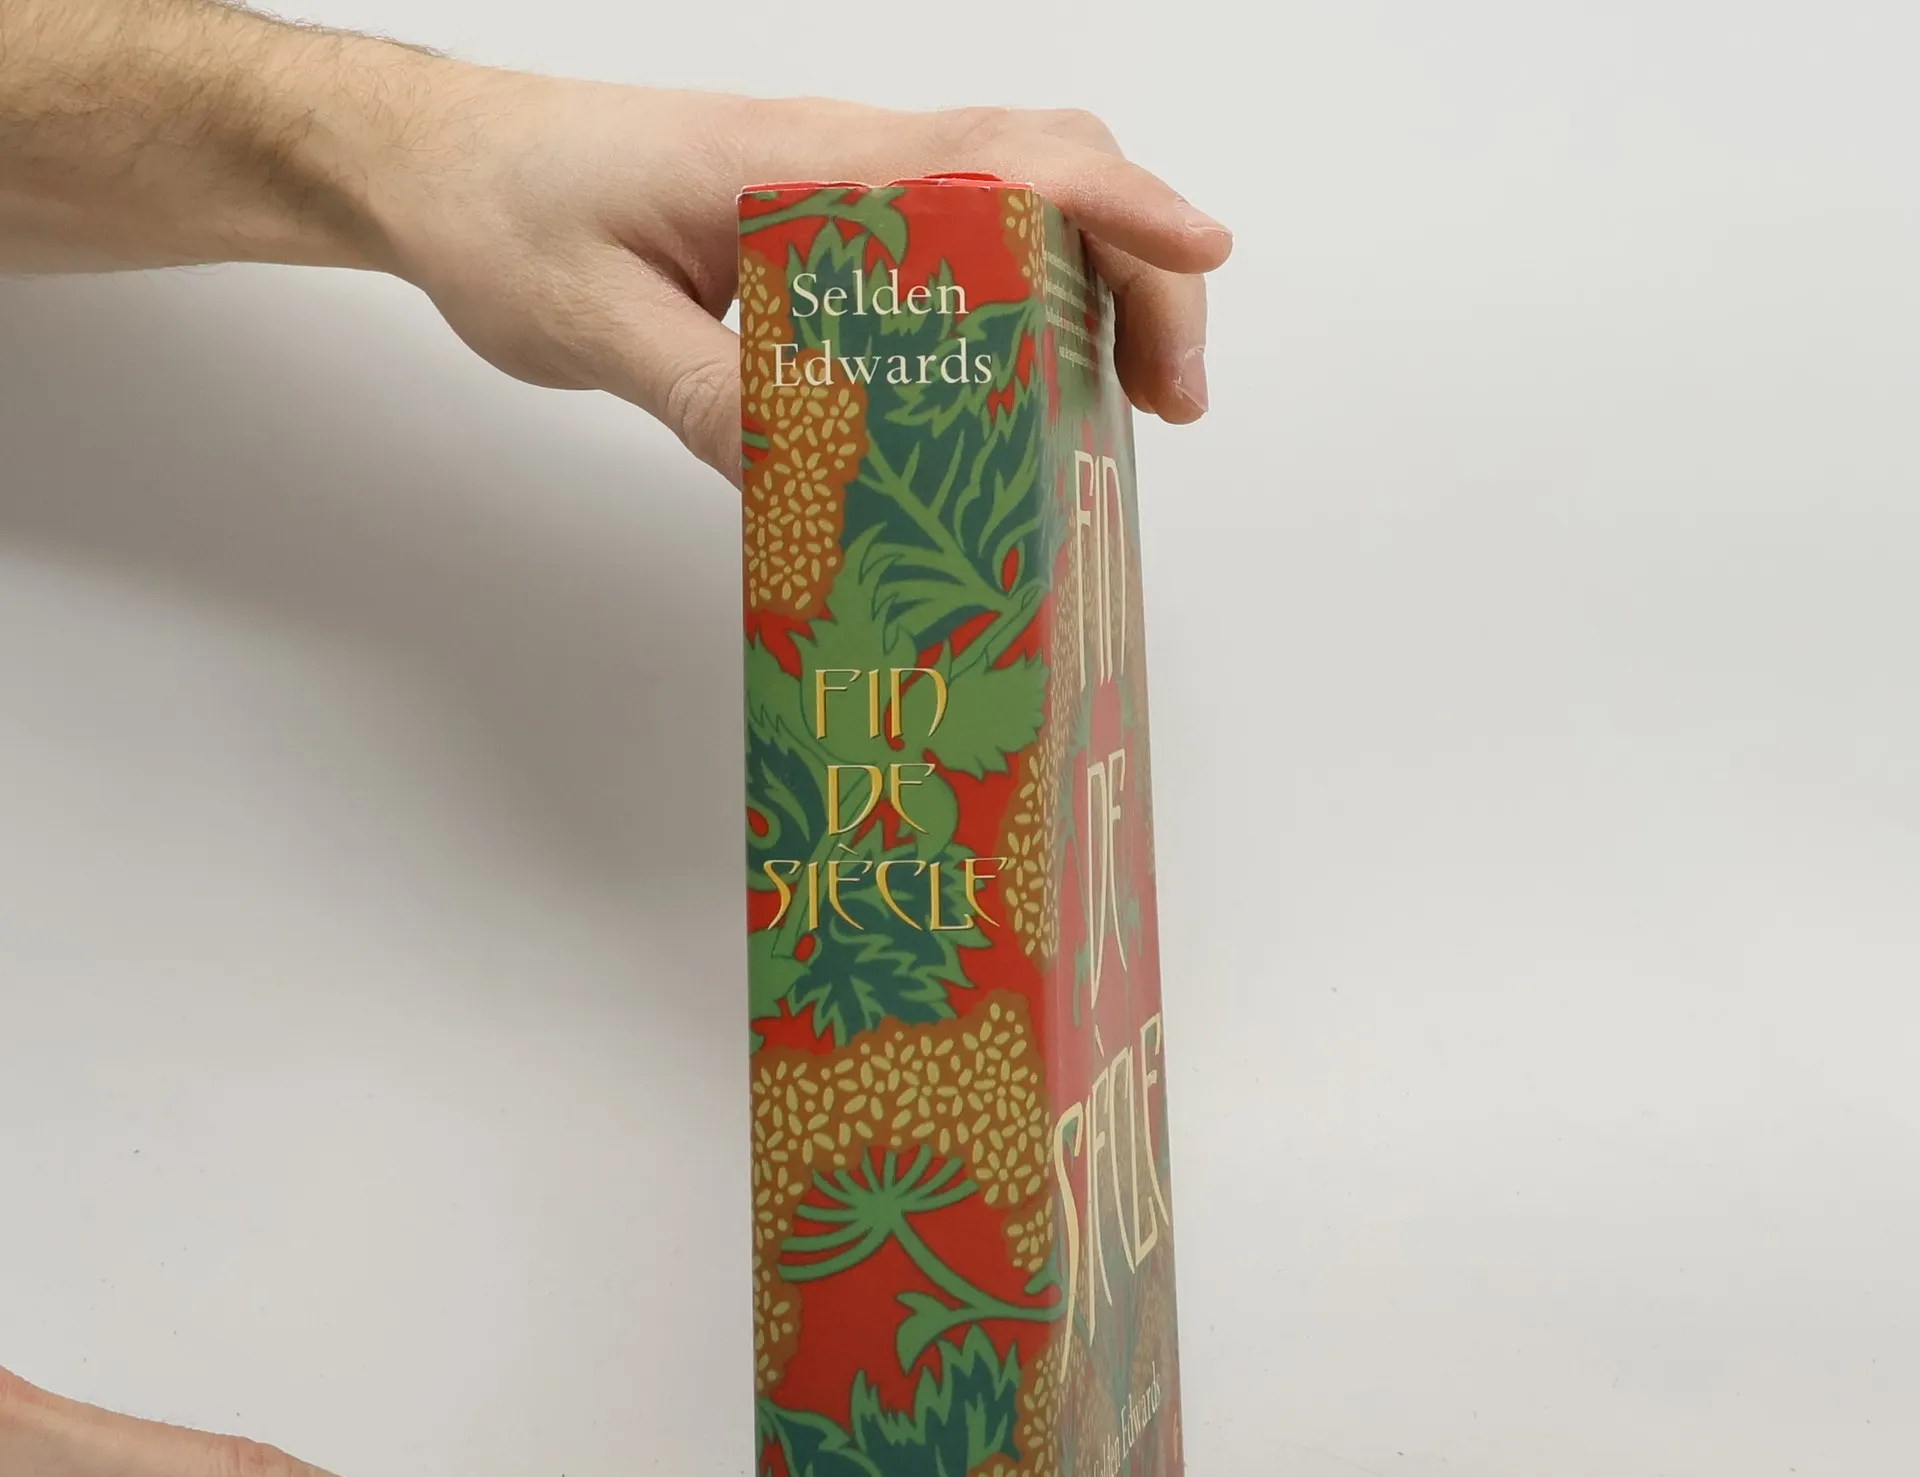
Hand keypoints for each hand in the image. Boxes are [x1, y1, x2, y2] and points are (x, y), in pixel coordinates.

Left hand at [0, 5, 1232, 481]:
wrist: (439, 169)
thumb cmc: (505, 214)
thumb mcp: (594, 327)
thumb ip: (712, 400)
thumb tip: (825, 483)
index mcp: (804, 161)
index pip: (1000, 157)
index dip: (1117, 206)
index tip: (1198, 263)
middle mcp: (839, 162)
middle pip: (1041, 178)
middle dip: (1134, 273)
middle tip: (1166, 398)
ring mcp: (834, 194)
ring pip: (1007, 215)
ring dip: (1087, 299)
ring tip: (1114, 414)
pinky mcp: (814, 237)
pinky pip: (946, 257)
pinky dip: (1014, 313)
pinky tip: (1009, 399)